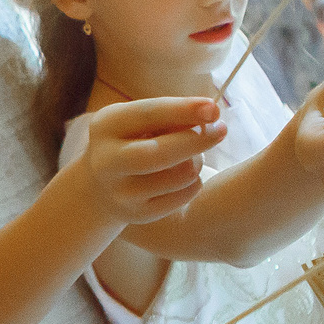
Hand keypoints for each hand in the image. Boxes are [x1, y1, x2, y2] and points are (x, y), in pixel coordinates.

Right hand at [83, 96, 226, 224]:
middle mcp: (107, 162)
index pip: (147, 116)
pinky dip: (194, 181)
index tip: (213, 108)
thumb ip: (170, 116)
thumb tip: (211, 115)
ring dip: (197, 160)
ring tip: (192, 156)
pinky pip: (185, 194)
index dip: (183, 110)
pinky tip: (184, 177)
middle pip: (159, 154)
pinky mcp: (139, 214)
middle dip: (197, 140)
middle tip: (221, 129)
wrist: (101, 185)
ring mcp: (122, 193)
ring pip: (181, 174)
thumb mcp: (140, 121)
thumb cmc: (132, 140)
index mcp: (106, 127)